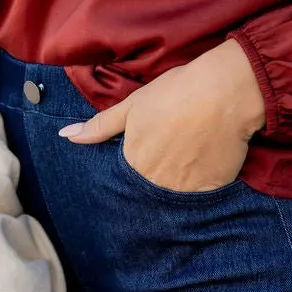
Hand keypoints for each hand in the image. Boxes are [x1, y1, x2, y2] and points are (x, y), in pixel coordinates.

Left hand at [57, 39, 266, 192]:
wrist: (224, 92)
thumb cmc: (176, 92)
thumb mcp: (133, 105)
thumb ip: (100, 126)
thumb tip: (66, 137)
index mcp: (134, 162)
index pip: (123, 182)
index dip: (133, 169)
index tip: (145, 157)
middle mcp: (156, 183)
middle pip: (147, 192)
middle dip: (151, 182)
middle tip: (167, 158)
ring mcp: (184, 191)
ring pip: (172, 199)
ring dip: (173, 186)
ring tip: (184, 162)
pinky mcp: (211, 191)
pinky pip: (199, 199)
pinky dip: (197, 188)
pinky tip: (201, 166)